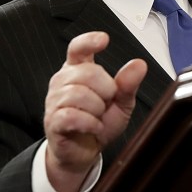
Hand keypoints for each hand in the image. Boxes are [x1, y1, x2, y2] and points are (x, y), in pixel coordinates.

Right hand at [43, 31, 146, 191]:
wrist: (84, 152)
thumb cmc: (100, 123)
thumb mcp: (121, 102)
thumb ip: (128, 84)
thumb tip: (139, 64)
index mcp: (78, 70)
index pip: (78, 48)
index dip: (89, 41)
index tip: (104, 40)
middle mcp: (62, 81)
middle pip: (88, 72)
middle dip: (106, 90)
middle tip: (106, 103)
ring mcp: (54, 100)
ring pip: (80, 95)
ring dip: (98, 110)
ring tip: (98, 118)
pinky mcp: (52, 121)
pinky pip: (72, 116)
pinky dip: (90, 123)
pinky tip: (94, 127)